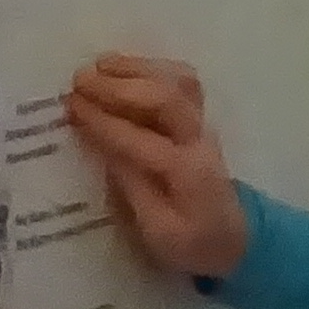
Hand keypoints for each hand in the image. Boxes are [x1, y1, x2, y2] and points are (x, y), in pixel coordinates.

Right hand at [65, 54, 250, 279]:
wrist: (237, 239)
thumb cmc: (192, 243)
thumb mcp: (158, 233)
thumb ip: (133, 190)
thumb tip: (105, 151)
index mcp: (187, 174)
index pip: (140, 139)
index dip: (103, 121)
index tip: (71, 107)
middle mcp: (199, 140)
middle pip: (165, 99)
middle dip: (119, 86)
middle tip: (79, 81)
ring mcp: (203, 125)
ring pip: (176, 83)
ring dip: (137, 69)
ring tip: (99, 64)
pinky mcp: (201, 119)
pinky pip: (184, 82)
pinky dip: (154, 68)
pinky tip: (127, 68)